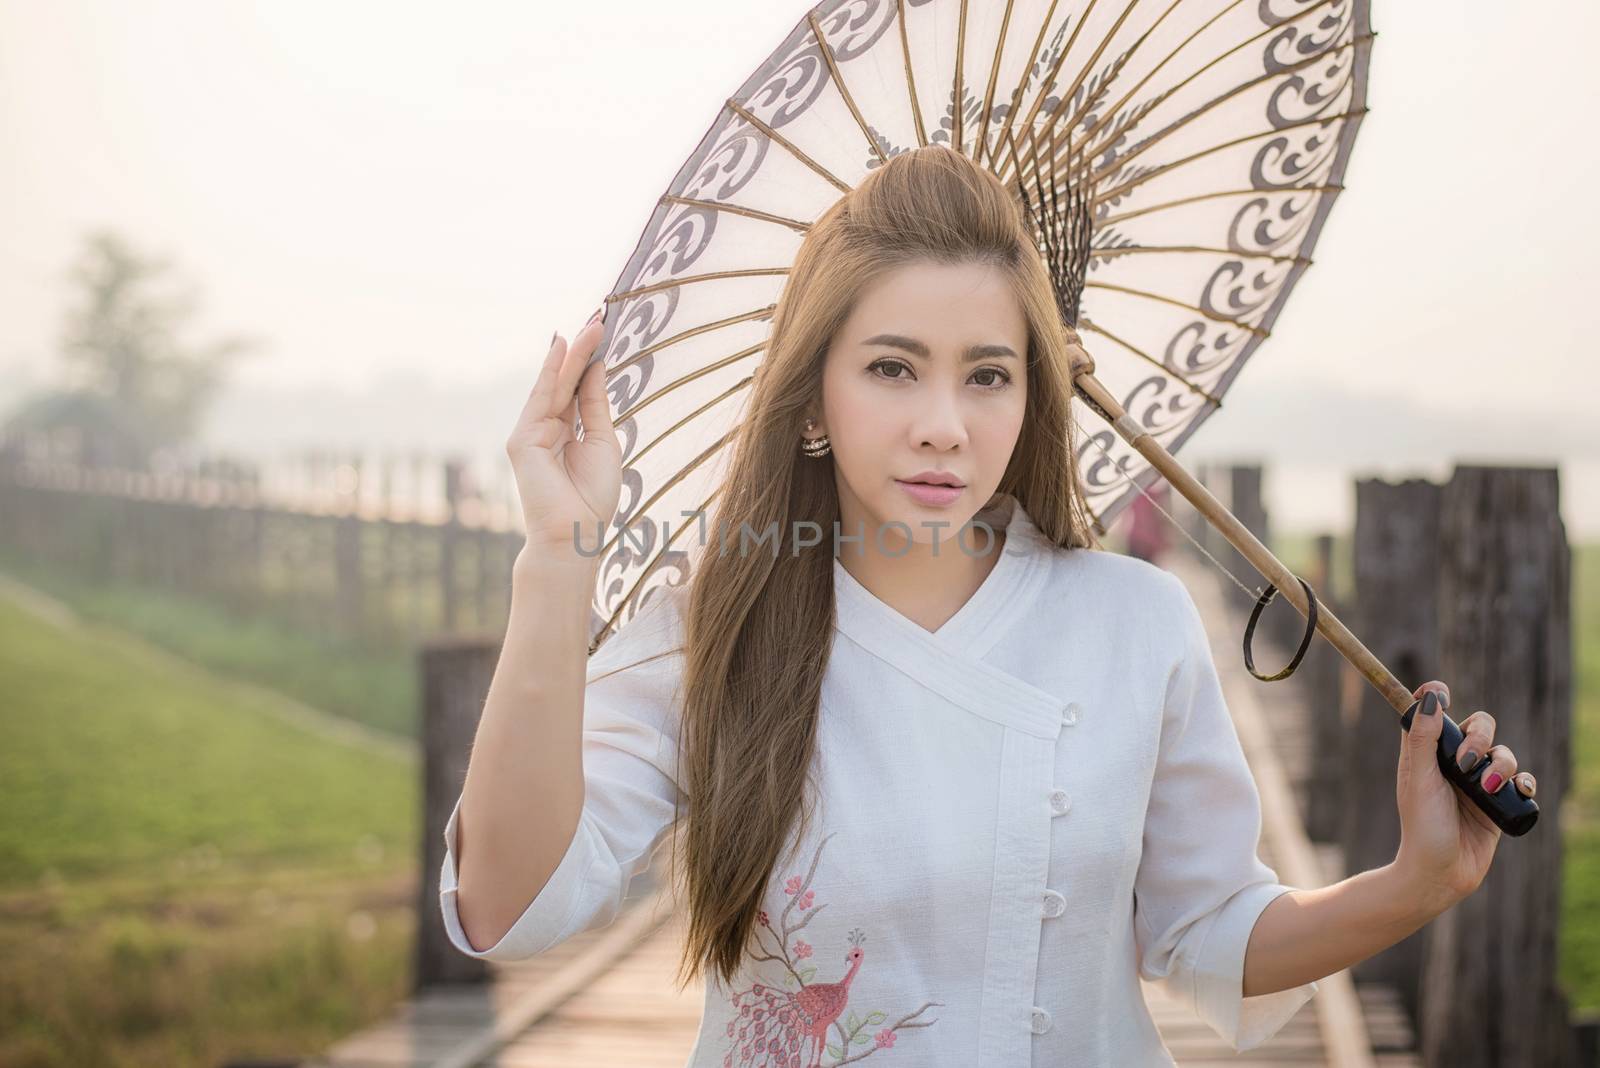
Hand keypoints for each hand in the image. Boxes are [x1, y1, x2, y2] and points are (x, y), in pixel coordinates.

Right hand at [506, 306, 620, 555]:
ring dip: (573, 353)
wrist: (575, 534)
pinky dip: (551, 371)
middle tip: (600, 317)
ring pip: (554, 385)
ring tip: (592, 325)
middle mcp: (546, 428)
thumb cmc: (592, 497)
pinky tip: (562, 346)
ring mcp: (531, 433)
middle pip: (566, 382)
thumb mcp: (602, 441)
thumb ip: (595, 404)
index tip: (606, 332)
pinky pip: (540, 398)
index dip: (590, 362)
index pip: (578, 389)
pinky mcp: (522, 440)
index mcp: (566, 432)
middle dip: (582, 350)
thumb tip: (597, 366)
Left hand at [1393, 680, 1538, 909]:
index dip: (1436, 696)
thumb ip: (1422, 740)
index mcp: (1426, 753)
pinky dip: (1523, 781)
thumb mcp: (1420, 780)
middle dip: (1480, 736)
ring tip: (1488, 787)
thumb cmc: (1422, 827)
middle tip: (1466, 761)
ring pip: (1503, 753)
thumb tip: (1428, 697)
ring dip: (1502, 763)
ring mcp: (1477, 782)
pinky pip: (1521, 781)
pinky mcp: (1498, 803)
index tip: (1443, 693)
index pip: (1433, 713)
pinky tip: (1516, 790)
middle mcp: (1452, 762)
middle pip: (1478, 726)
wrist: (1441, 873)